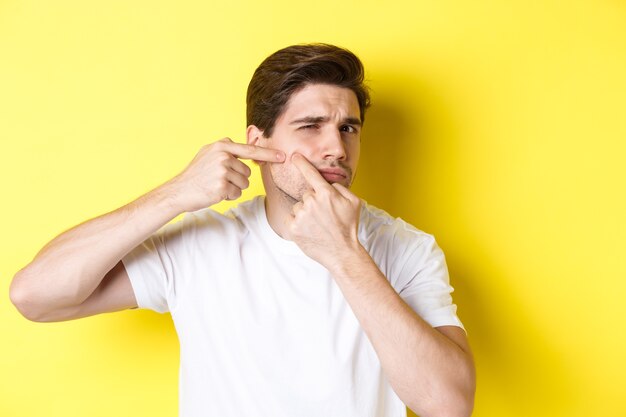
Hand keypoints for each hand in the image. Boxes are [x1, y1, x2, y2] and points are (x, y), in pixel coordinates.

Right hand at [167, 138, 284, 211]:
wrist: (179, 190)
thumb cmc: (196, 175)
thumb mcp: (208, 153)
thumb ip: (227, 149)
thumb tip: (244, 146)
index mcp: (221, 145)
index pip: (250, 150)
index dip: (268, 154)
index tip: (283, 156)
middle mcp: (223, 156)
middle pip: (247, 172)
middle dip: (237, 179)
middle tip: (218, 179)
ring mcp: (222, 171)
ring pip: (244, 184)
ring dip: (233, 188)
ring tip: (216, 185)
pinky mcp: (221, 186)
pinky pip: (236, 193)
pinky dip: (228, 196)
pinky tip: (215, 192)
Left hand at [286, 153, 362, 267]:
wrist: (342, 252)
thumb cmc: (349, 227)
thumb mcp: (354, 202)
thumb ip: (340, 187)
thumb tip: (328, 183)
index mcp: (326, 194)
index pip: (310, 173)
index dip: (301, 163)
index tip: (294, 156)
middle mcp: (312, 202)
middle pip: (306, 194)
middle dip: (313, 202)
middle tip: (324, 216)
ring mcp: (301, 215)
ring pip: (298, 206)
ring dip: (304, 213)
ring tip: (317, 225)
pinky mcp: (293, 228)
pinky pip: (291, 218)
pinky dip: (297, 223)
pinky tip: (309, 230)